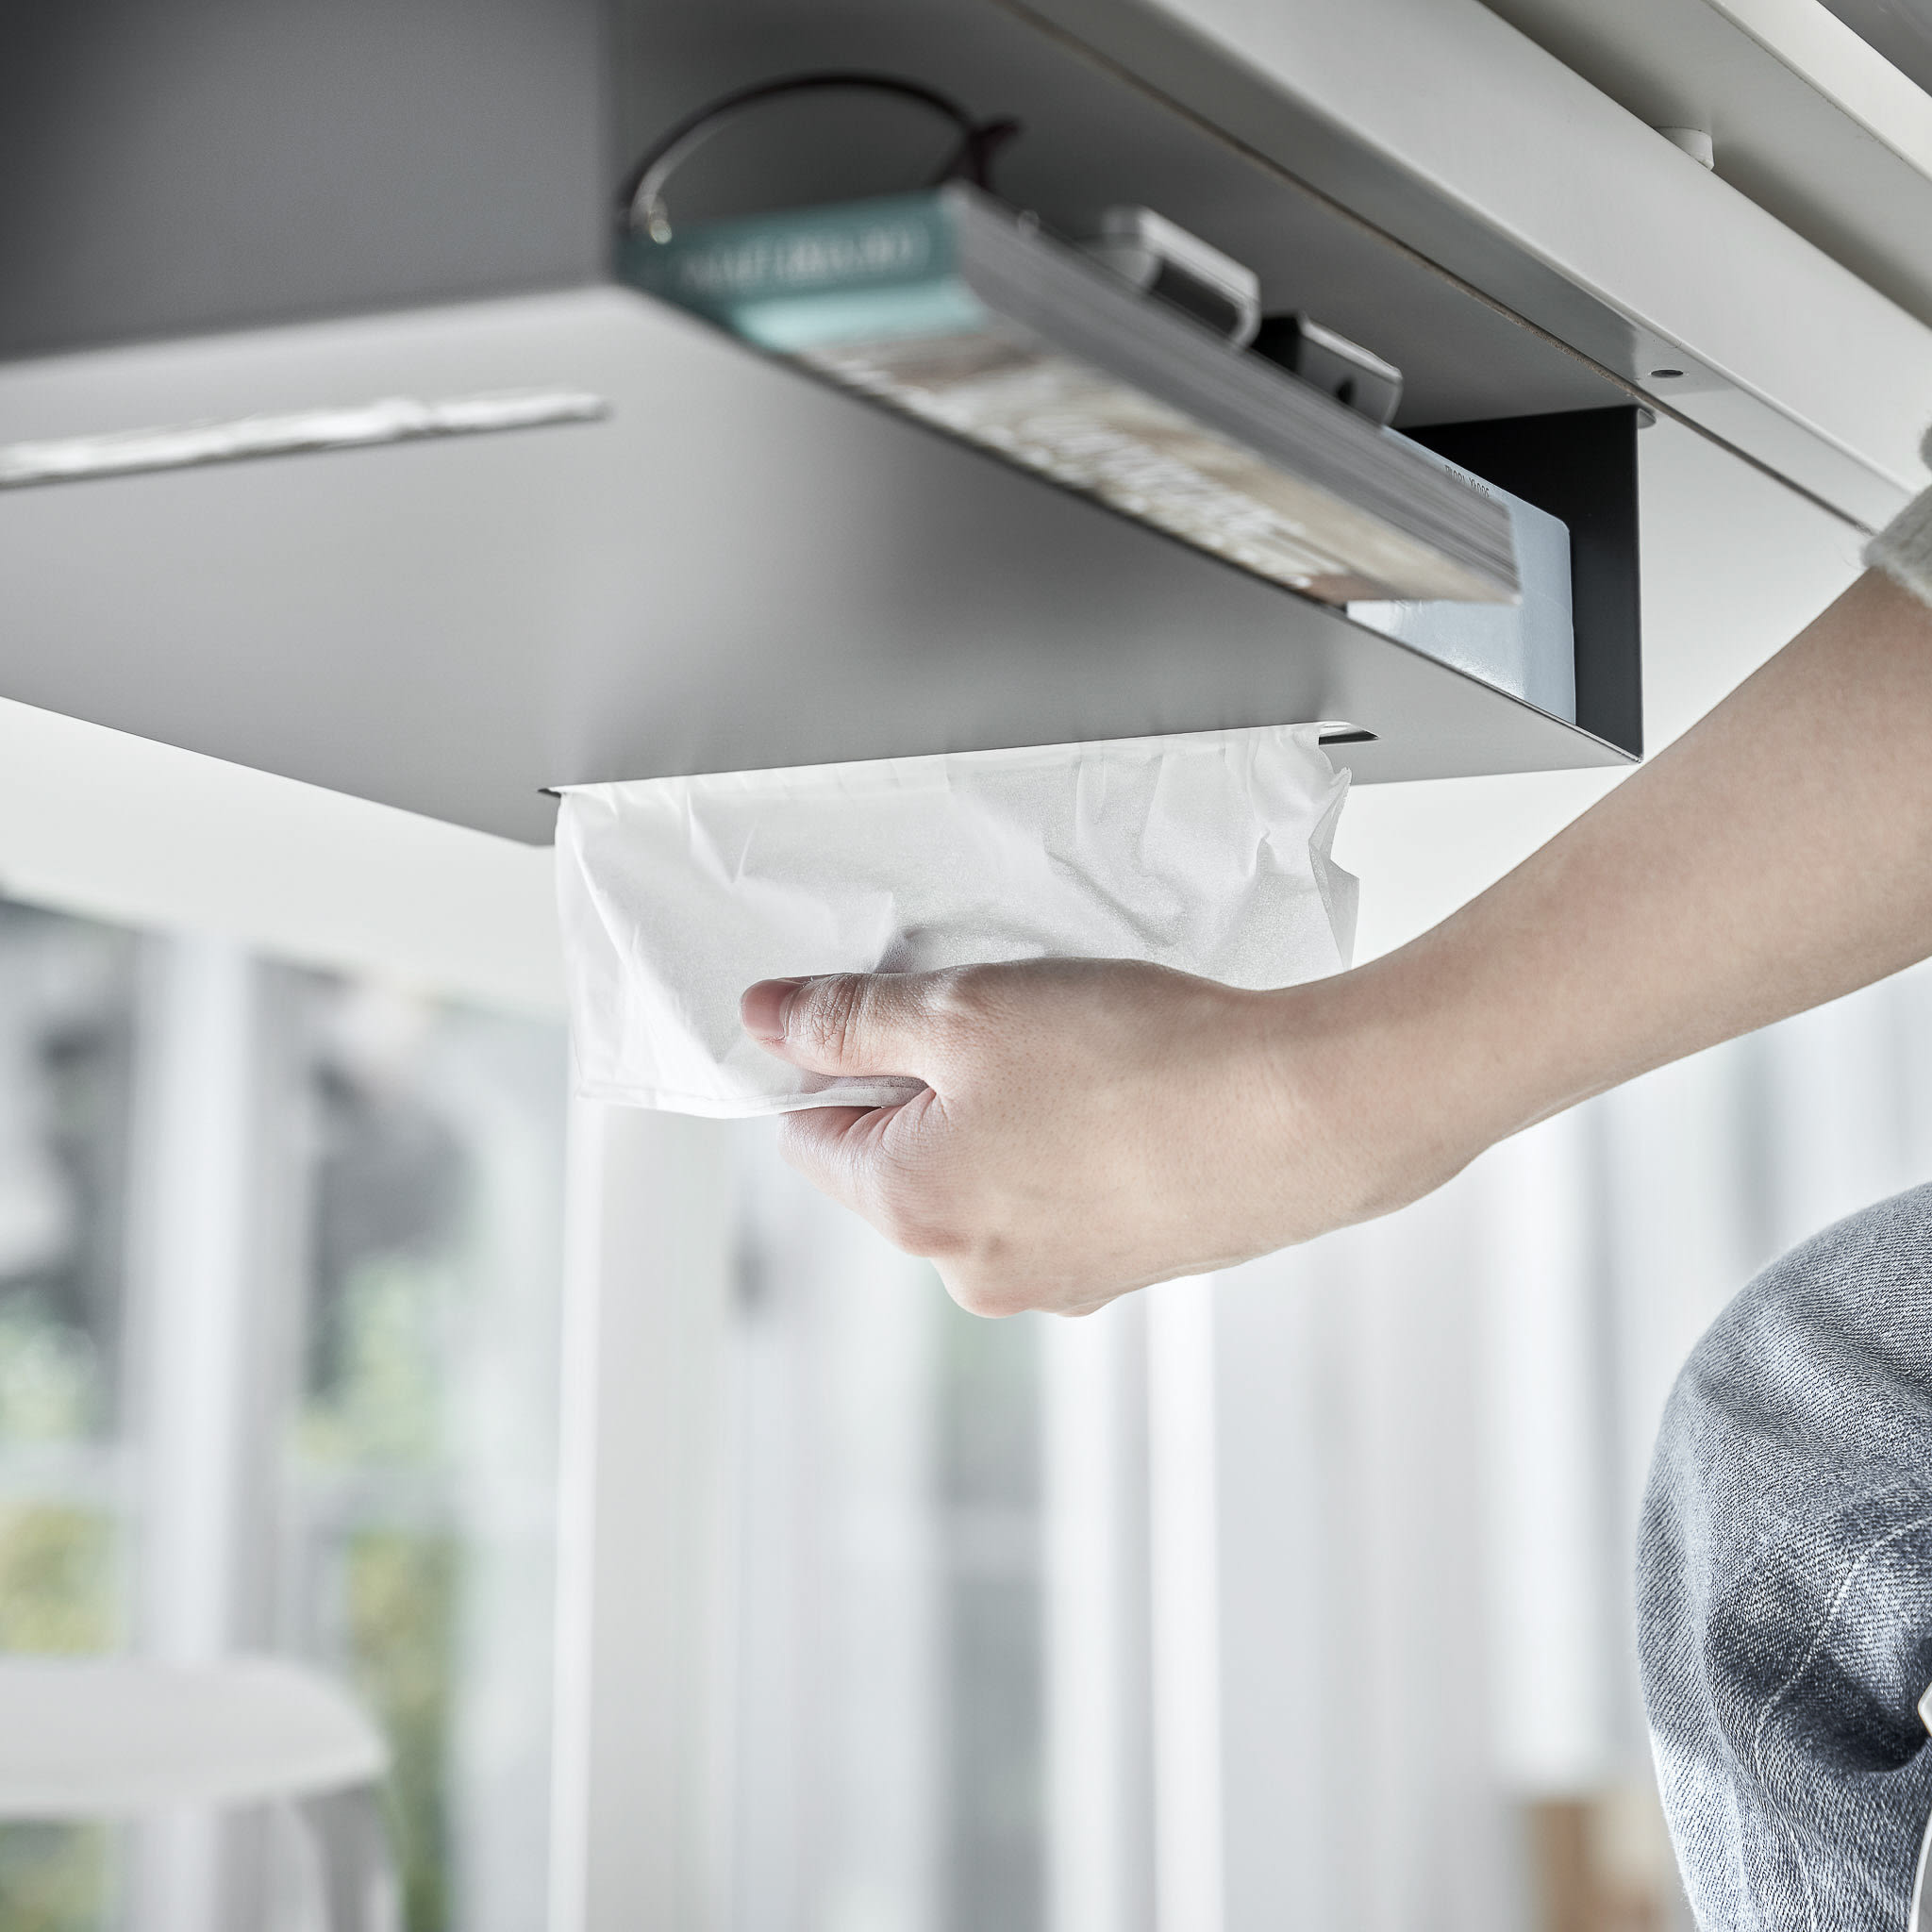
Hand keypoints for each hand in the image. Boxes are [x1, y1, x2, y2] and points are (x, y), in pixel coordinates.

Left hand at [739, 959, 1426, 1316]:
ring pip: (982, 1186)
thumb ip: (848, 1019)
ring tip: (1078, 1062)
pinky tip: (1123, 1102)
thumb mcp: (963, 1009)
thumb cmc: (1135, 1060)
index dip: (833, 1063)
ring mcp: (1052, 1283)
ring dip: (1002, 1125)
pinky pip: (1057, 1206)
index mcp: (909, 1208)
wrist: (1302, 1115)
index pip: (808, 1136)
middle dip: (927, 1094)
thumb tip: (765, 1022)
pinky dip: (1070, 1156)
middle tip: (1000, 1025)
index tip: (888, 1015)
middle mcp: (969, 1272)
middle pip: (896, 1168)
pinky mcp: (1122, 1273)